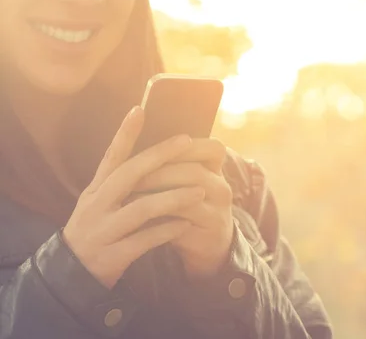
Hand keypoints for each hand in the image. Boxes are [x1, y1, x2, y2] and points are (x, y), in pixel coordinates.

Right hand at [63, 108, 204, 288]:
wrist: (70, 273)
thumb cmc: (96, 227)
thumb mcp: (99, 200)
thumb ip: (121, 181)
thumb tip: (155, 154)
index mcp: (96, 188)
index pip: (112, 155)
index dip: (125, 132)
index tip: (139, 109)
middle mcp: (97, 204)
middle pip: (130, 174)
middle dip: (159, 155)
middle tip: (186, 140)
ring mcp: (103, 230)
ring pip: (142, 208)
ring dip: (173, 198)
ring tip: (199, 192)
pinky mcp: (112, 256)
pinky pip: (144, 241)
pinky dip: (166, 232)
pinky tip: (185, 225)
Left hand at [137, 138, 233, 278]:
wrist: (206, 244)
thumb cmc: (184, 202)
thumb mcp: (182, 179)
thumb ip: (169, 160)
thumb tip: (134, 134)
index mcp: (216, 168)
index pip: (212, 149)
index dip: (185, 147)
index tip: (153, 148)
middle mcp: (222, 188)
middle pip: (194, 172)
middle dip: (159, 171)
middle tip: (130, 174)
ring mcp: (218, 213)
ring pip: (188, 198)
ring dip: (157, 194)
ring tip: (130, 193)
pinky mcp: (207, 237)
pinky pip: (182, 225)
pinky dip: (158, 218)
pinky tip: (139, 215)